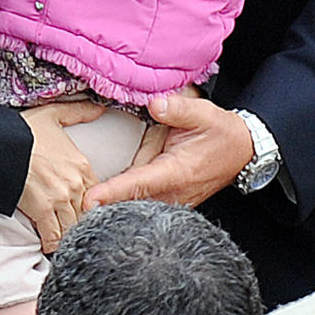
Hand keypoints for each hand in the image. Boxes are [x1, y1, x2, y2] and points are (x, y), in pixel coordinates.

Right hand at [18, 100, 103, 252]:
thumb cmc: (23, 130)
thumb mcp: (54, 114)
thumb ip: (79, 112)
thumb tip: (100, 108)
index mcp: (81, 166)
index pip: (97, 193)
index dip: (90, 203)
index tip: (82, 209)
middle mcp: (75, 185)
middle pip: (86, 213)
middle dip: (80, 221)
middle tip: (74, 228)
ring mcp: (59, 199)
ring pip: (72, 226)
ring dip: (67, 233)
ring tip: (62, 238)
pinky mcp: (41, 210)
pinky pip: (52, 235)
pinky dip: (51, 242)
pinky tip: (49, 244)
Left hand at [84, 94, 253, 209]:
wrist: (242, 152)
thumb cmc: (221, 133)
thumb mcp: (204, 114)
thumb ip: (178, 109)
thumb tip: (154, 104)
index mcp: (177, 171)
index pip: (138, 183)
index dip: (113, 192)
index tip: (89, 201)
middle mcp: (173, 193)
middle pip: (130, 203)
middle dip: (103, 207)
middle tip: (72, 208)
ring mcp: (172, 202)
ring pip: (135, 209)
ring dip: (111, 209)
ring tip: (81, 210)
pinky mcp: (170, 203)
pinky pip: (143, 206)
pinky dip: (124, 205)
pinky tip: (104, 204)